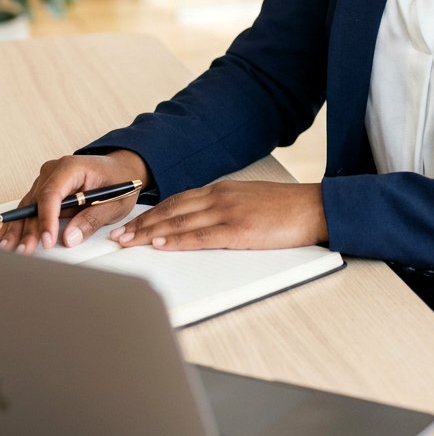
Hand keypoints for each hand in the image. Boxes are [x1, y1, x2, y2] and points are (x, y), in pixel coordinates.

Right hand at [0, 150, 150, 254]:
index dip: (47, 219)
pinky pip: (29, 208)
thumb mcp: (116, 202)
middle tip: (25, 251)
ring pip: (28, 207)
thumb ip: (92, 219)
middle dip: (29, 229)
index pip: (52, 194)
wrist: (121, 169)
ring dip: (19, 229)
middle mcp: (55, 171)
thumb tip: (69, 237)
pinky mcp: (44, 191)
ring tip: (12, 250)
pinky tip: (10, 239)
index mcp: (73, 167)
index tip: (47, 240)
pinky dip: (21, 225)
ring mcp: (47, 180)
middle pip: (36, 202)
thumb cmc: (120, 180)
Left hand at [108, 180, 328, 251]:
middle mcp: (220, 197)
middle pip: (172, 210)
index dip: (151, 213)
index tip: (131, 224)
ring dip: (150, 233)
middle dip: (141, 224)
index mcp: (223, 189)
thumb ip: (224, 207)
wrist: (314, 208)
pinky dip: (177, 240)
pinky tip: (160, 245)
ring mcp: (228, 212)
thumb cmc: (286, 208)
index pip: (177, 200)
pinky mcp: (239, 230)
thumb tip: (201, 221)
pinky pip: (201, 236)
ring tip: (128, 243)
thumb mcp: (249, 200)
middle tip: (118, 236)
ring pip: (180, 222)